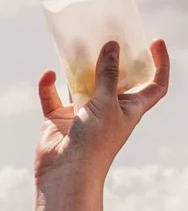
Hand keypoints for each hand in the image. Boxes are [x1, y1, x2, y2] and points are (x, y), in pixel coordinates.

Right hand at [36, 38, 169, 194]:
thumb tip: (111, 46)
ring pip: (82, 83)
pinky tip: (49, 75)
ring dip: (79, 67)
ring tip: (76, 44)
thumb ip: (109, 74)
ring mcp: (83, 113)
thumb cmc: (95, 143)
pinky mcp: (59, 118)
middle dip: (113, 58)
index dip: (160, 63)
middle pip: (116, 78)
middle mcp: (109, 108)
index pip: (156, 83)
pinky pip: (53, 97)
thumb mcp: (107, 103)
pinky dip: (49, 86)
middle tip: (110, 36)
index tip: (154, 42)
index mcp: (131, 107)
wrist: (65, 173)